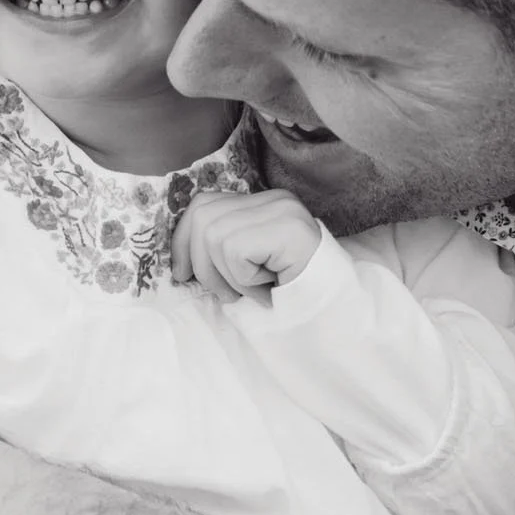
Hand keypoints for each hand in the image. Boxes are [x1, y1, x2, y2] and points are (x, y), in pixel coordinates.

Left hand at [171, 188, 324, 301]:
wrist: (337, 316)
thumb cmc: (288, 297)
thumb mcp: (247, 269)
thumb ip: (219, 252)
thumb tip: (178, 261)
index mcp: (263, 204)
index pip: (203, 204)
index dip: (182, 240)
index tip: (181, 273)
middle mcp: (275, 199)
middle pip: (203, 217)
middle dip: (202, 265)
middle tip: (229, 294)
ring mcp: (284, 210)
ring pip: (215, 237)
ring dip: (228, 278)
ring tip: (257, 290)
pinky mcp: (289, 229)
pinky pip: (235, 250)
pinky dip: (243, 280)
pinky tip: (269, 287)